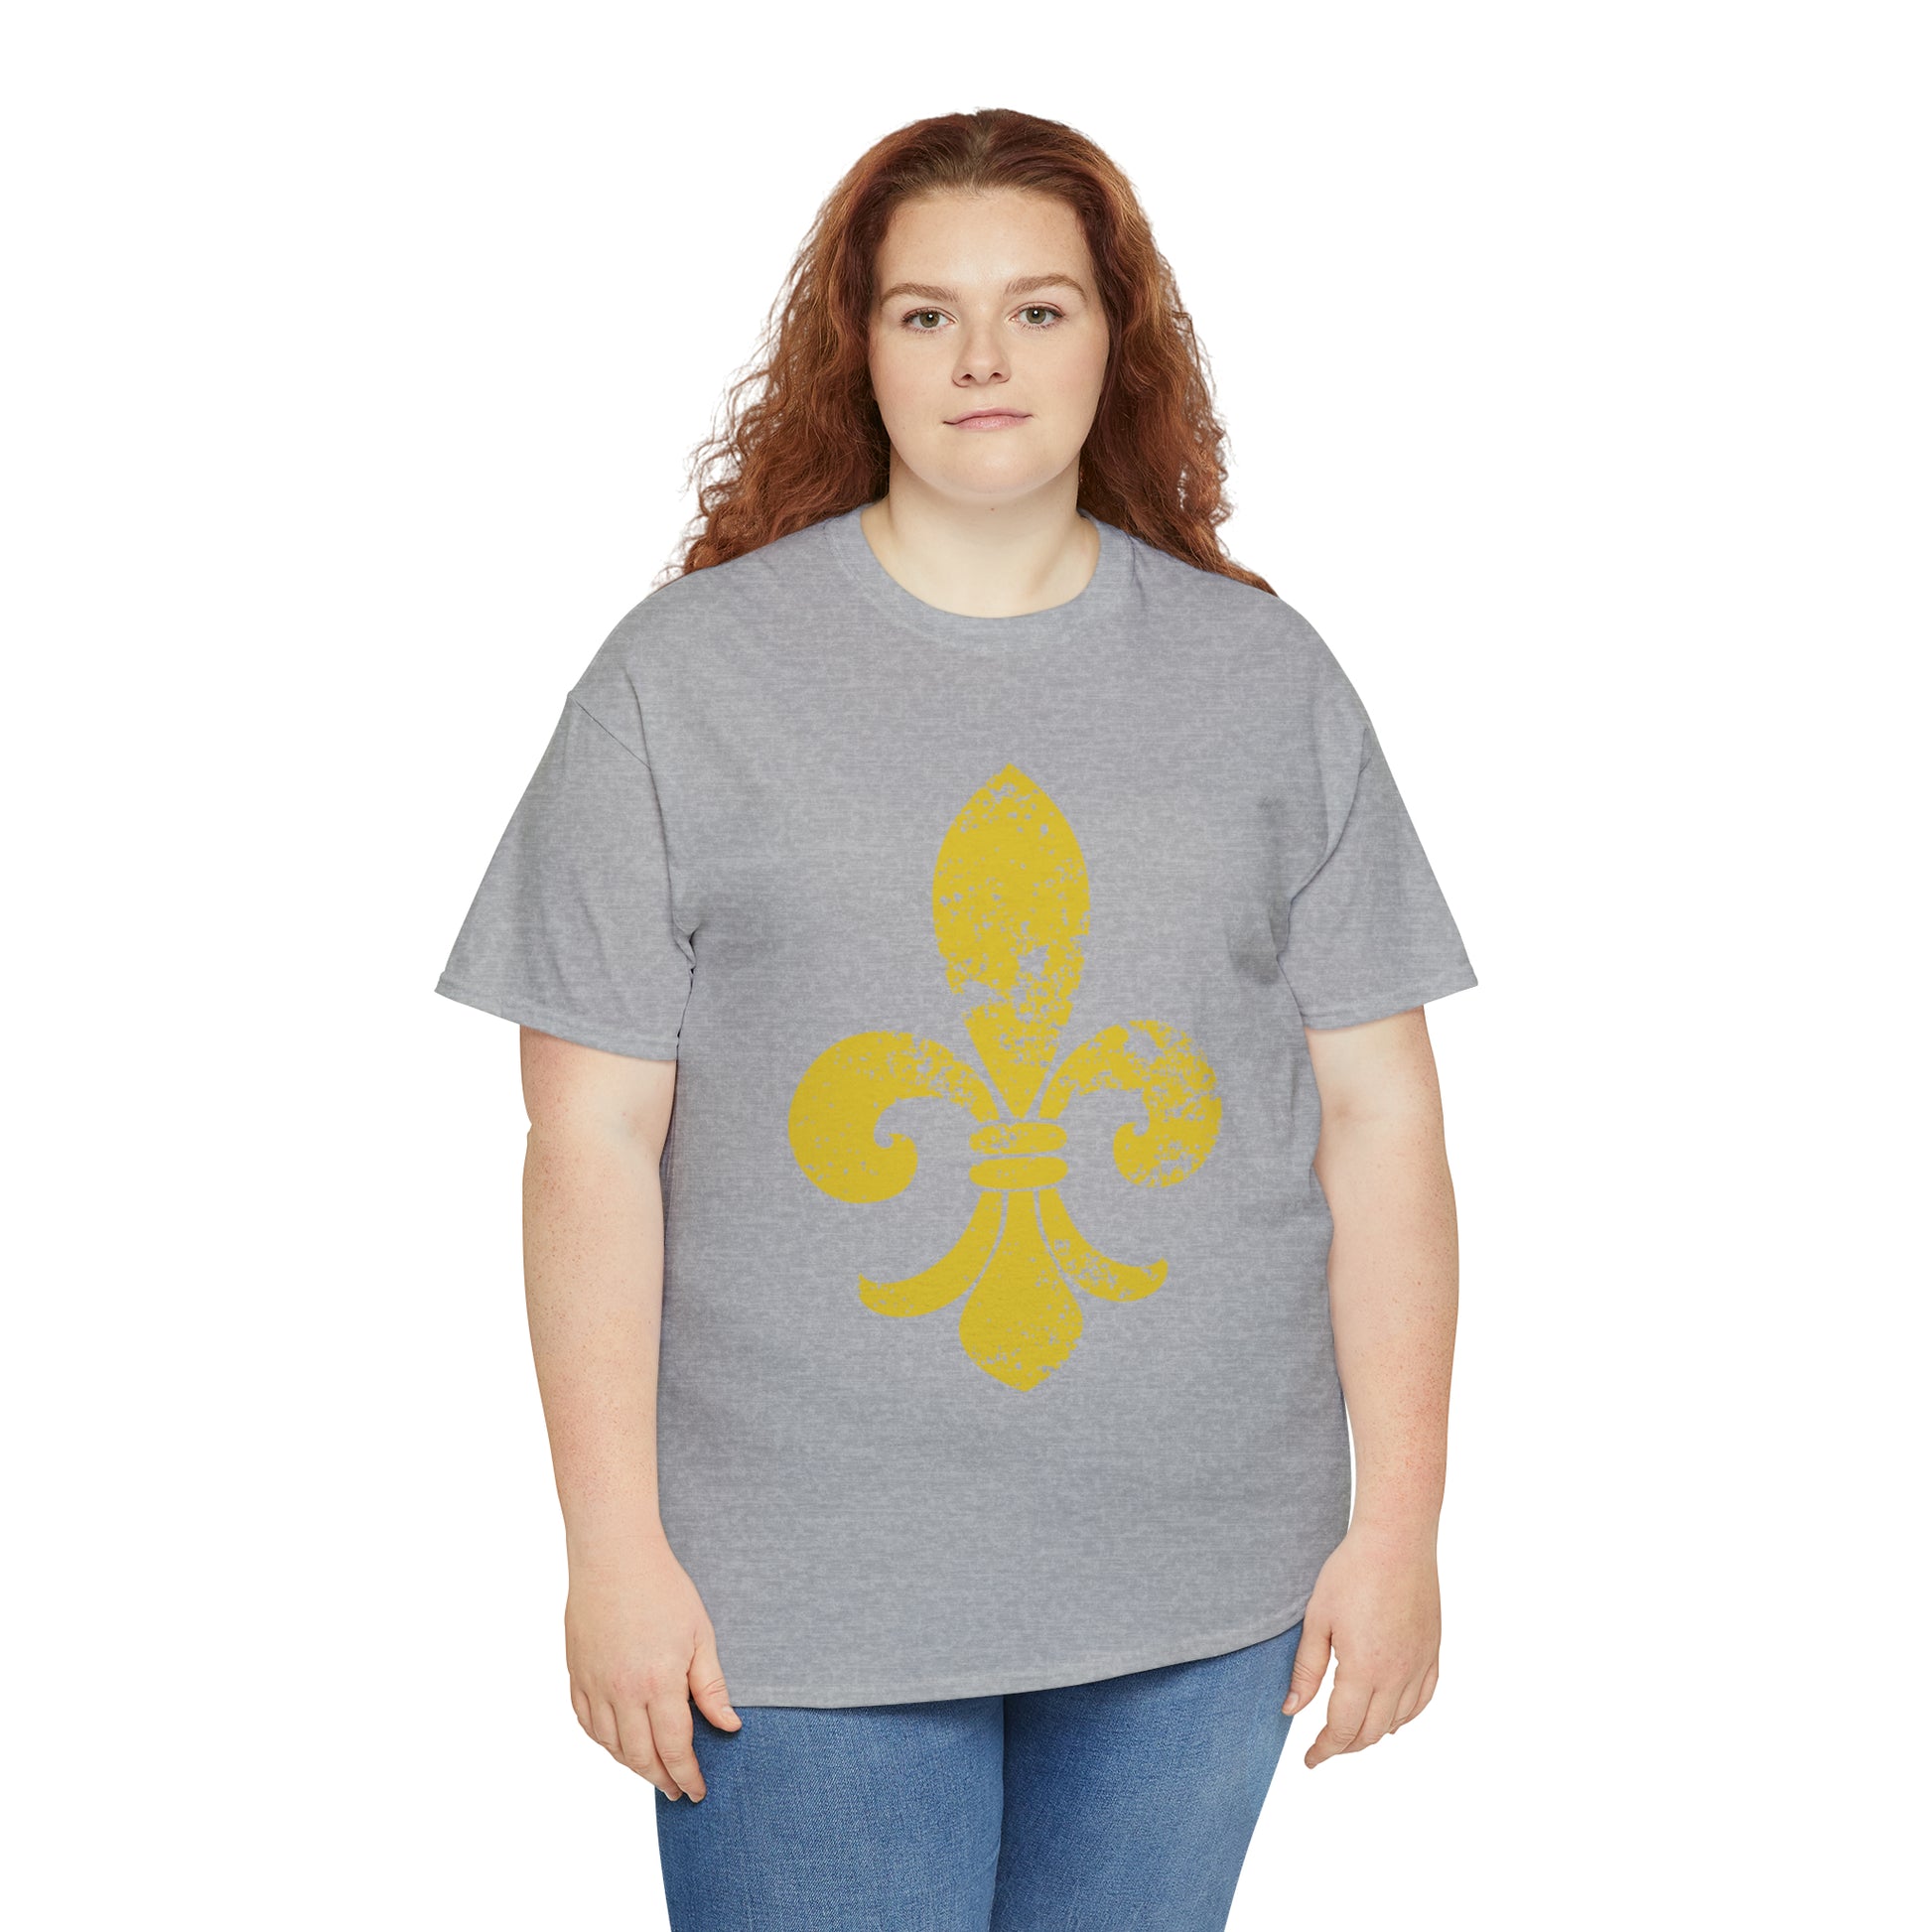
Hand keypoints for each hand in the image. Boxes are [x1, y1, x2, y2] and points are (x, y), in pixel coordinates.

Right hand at [564, 1535, 741, 1799]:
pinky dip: (604, 1742)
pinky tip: (618, 1745)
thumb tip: (728, 1726)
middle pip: (641, 1756)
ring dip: (633, 1766)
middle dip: (662, 1779)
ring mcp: (595, 1686)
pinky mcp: (576, 1676)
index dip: (687, 1774)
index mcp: (658, 1683)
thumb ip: (710, 1686)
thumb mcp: (700, 1635)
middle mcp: (622, 1692)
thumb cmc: (662, 1589)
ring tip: (652, 1771)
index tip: (698, 1790)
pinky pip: (587, 1724)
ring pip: (611, 1746)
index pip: (674, 1748)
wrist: (614, 1557)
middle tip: (677, 1790)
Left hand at [1281, 1524, 1440, 1768]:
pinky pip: (1423, 1699)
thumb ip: (1306, 1670)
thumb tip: (1291, 1711)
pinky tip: (1391, 1715)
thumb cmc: (1351, 1573)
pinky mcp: (1432, 1651)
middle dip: (1346, 1746)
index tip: (1311, 1759)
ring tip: (1351, 1731)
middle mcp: (1397, 1675)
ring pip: (1399, 1721)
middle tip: (1325, 1747)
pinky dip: (1405, 1716)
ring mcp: (1420, 1665)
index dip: (1325, 1749)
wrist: (1396, 1540)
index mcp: (1364, 1670)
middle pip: (1372, 1732)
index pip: (1344, 1729)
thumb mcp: (1317, 1620)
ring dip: (1374, 1733)